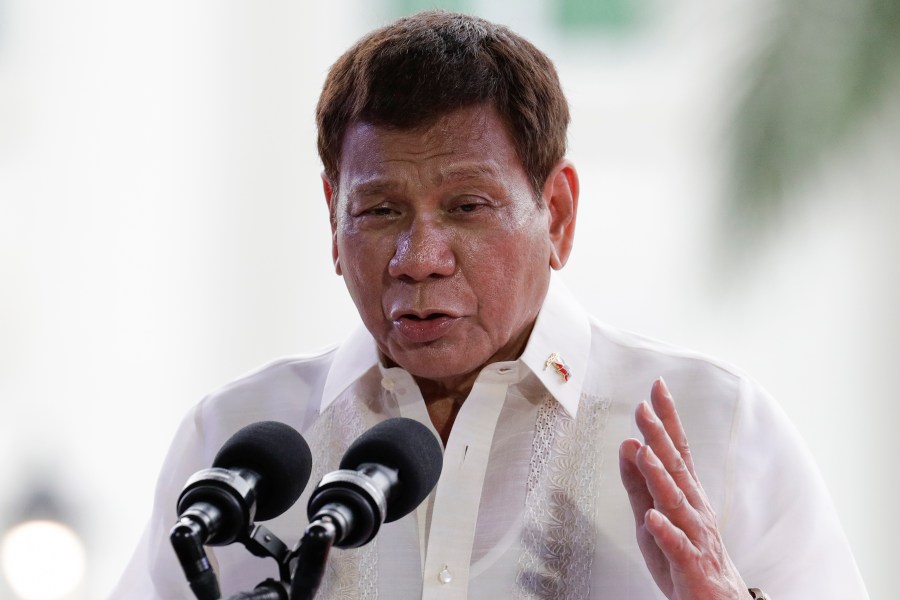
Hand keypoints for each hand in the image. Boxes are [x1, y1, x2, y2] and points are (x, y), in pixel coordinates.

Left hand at [619, 378, 748, 598]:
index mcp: (686, 495)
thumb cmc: (684, 558)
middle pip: (677, 468)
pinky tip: (652, 517)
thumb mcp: (652, 515)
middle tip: (643, 409)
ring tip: (645, 452)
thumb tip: (626, 445)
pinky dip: (665, 531)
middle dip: (659, 437)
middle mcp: (693, 509)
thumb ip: (638, 483)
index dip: (667, 420)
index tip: (656, 389)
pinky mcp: (691, 566)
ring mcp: (695, 537)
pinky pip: (678, 547)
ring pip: (677, 503)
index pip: (676, 450)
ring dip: (660, 477)